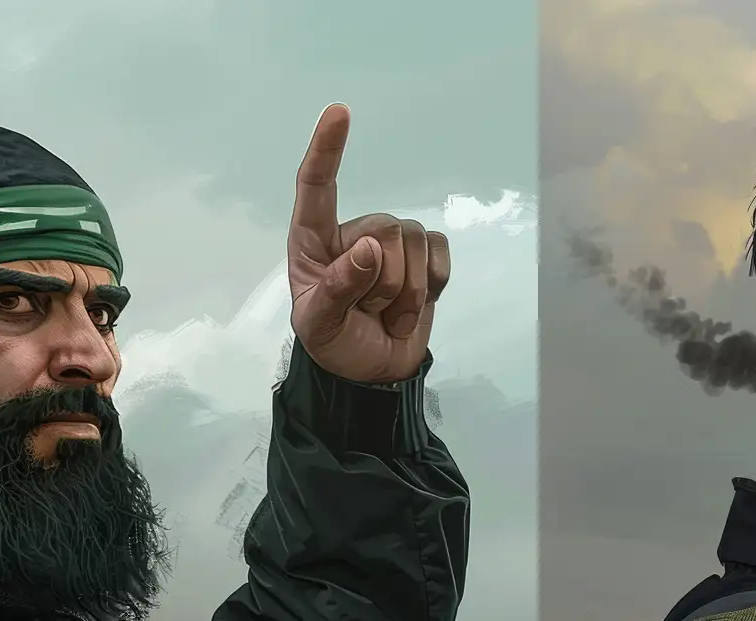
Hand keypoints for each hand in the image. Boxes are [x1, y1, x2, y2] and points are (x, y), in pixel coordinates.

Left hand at [288, 104, 450, 384]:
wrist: (371, 373)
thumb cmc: (335, 344)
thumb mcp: (322, 325)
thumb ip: (339, 288)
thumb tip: (371, 249)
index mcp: (314, 240)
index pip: (316, 187)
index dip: (327, 149)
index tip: (340, 113)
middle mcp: (355, 231)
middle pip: (386, 229)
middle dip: (385, 283)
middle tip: (370, 312)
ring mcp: (393, 242)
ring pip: (415, 242)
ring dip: (409, 293)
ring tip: (388, 314)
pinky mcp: (425, 256)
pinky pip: (441, 254)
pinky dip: (433, 288)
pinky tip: (413, 306)